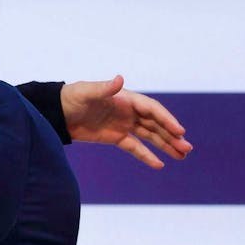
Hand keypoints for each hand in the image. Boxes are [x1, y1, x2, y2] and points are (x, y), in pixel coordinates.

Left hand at [61, 75, 192, 168]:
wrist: (57, 113)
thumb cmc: (71, 98)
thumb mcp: (86, 92)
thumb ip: (104, 88)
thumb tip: (120, 80)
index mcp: (126, 99)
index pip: (152, 110)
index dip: (167, 120)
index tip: (179, 131)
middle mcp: (129, 111)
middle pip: (156, 124)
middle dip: (172, 136)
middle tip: (187, 148)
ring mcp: (123, 125)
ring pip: (150, 136)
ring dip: (166, 145)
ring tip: (182, 156)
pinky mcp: (115, 137)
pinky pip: (135, 147)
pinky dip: (147, 156)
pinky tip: (160, 165)